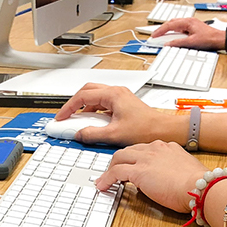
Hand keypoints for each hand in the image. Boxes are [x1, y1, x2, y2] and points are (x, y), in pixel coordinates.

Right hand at [55, 84, 182, 146]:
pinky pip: (103, 103)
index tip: (62, 117)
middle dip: (74, 103)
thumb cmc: (147, 128)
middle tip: (66, 115)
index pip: (83, 96)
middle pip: (87, 91)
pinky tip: (93, 123)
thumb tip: (79, 134)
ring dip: (84, 108)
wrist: (164, 130)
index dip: (69, 107)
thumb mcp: (114, 134)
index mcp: (113, 95)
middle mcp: (116, 92)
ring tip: (78, 120)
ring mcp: (120, 97)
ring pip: (95, 97)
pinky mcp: (123, 104)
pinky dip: (94, 112)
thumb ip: (93, 134)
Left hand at [95, 141, 204, 212]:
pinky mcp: (138, 171)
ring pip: (119, 157)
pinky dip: (107, 179)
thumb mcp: (186, 170)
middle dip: (119, 160)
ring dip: (110, 168)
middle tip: (114, 169)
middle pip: (129, 150)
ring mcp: (146, 158)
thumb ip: (173, 170)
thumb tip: (165, 179)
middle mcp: (155, 148)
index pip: (145, 148)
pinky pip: (115, 172)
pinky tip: (103, 185)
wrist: (200, 187)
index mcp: (168, 147)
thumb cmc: (198, 184)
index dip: (136, 157)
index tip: (133, 164)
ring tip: (105, 178)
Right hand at [150, 18, 226, 50]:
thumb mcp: (192, 42)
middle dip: (162, 29)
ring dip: (167, 30)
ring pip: (175, 25)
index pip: (170, 25)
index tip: (154, 35)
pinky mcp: (192, 28)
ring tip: (161, 36)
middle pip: (171, 23)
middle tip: (155, 35)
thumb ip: (178, 43)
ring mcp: (191, 24)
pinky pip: (180, 28)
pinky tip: (172, 36)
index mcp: (188, 22)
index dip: (160, 30)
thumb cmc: (210, 38)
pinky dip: (173, 32)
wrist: (220, 39)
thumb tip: (168, 44)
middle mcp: (189, 21)